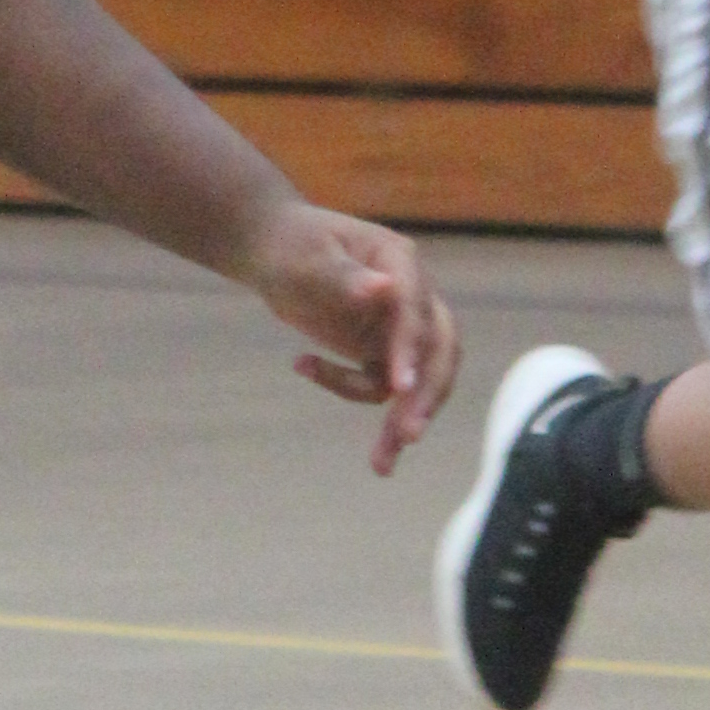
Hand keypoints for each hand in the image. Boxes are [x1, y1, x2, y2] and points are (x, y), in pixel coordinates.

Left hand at [250, 205, 459, 474]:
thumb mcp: (308, 258)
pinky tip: (302, 364)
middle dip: (426, 395)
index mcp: (400, 263)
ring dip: (401, 418)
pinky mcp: (381, 350)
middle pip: (438, 351)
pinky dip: (354, 393)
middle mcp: (411, 297)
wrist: (271, 249)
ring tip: (381, 464)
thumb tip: (384, 287)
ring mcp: (399, 327)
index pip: (416, 311)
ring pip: (416, 379)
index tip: (400, 387)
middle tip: (408, 435)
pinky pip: (381, 385)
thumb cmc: (289, 245)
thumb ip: (343, 277)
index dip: (410, 349)